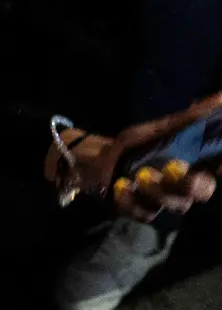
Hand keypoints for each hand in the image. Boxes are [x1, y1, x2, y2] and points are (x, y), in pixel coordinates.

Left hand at [69, 93, 221, 220]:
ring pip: (175, 205)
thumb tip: (220, 96)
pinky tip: (120, 188)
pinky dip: (131, 201)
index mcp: (194, 165)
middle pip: (203, 192)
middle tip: (173, 169)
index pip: (215, 172)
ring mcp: (164, 201)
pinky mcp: (142, 211)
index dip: (220, 168)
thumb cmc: (134, 145)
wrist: (99, 161)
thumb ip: (187, 119)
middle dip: (191, 184)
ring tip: (141, 176)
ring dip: (158, 191)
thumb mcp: (156, 129)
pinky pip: (144, 213)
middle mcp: (185, 187)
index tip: (218, 166)